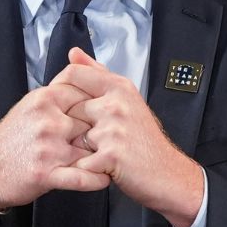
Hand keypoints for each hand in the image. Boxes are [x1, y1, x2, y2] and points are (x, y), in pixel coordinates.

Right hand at [0, 81, 110, 209]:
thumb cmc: (11, 139)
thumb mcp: (30, 105)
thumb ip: (57, 93)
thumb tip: (84, 76)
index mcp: (44, 99)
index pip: (85, 91)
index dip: (101, 102)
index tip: (111, 110)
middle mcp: (47, 120)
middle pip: (92, 119)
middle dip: (105, 129)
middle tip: (119, 137)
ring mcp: (48, 147)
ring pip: (90, 148)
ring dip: (105, 155)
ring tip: (118, 159)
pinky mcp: (46, 174)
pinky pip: (82, 177)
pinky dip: (97, 179)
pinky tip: (105, 178)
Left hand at [52, 48, 203, 226]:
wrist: (167, 174)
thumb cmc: (144, 139)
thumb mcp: (126, 99)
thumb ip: (97, 74)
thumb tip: (74, 53)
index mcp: (119, 87)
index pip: (74, 74)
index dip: (60, 88)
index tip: (60, 102)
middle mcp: (116, 103)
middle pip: (69, 108)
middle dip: (74, 127)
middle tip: (93, 139)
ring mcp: (113, 128)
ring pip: (73, 136)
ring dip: (81, 150)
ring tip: (101, 154)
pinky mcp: (110, 154)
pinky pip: (80, 160)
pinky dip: (86, 168)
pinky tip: (102, 168)